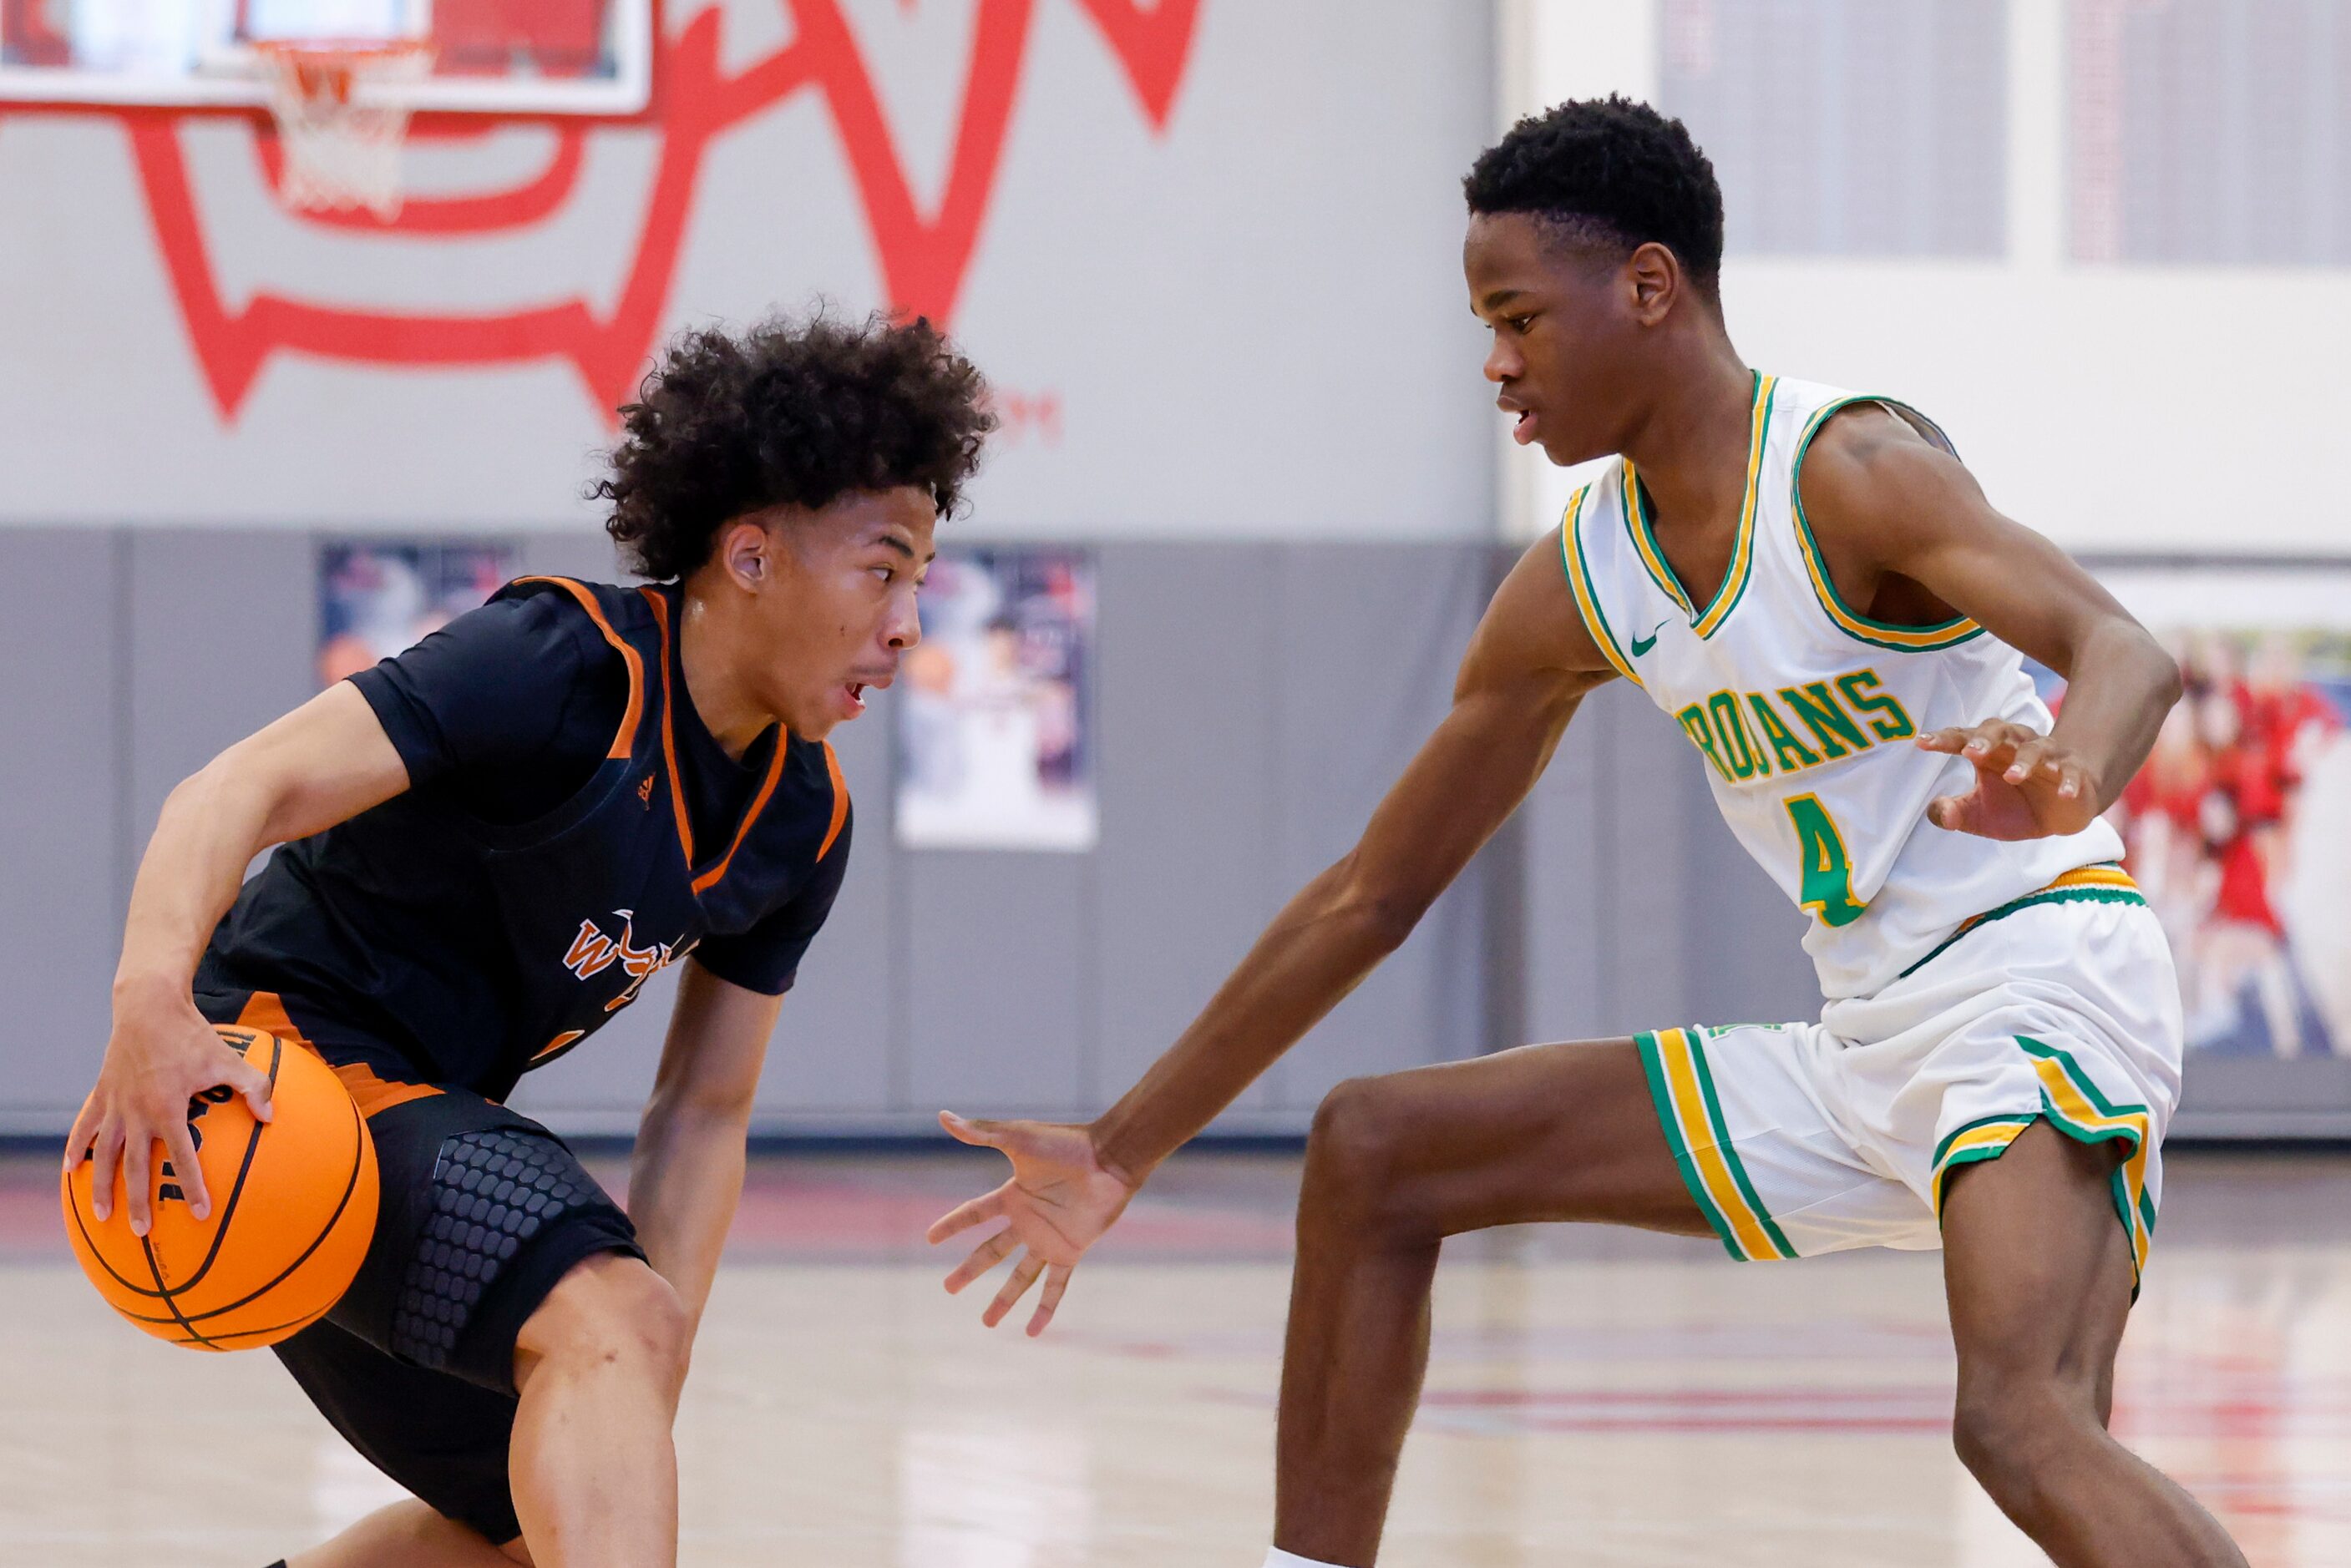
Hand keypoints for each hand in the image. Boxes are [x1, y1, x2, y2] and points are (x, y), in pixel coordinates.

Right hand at [64, 990, 273, 1235]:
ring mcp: (116, 1104)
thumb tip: (271, 1115)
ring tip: (102, 1214)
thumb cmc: (192, 1034)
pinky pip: (84, 1126)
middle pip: (136, 1167)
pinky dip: (77, 1147)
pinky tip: (71, 1169)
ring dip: (102, 1186)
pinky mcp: (101, 1093)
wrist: (149, 1005)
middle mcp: (137, 1112)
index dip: (193, 1187)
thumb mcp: (228, 1059)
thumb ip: (253, 1087)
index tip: (201, 1213)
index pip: (182, 1158)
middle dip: (139, 1202)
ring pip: (105, 1154)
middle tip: (143, 1232)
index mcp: (168, 1108)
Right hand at [926, 1112, 1139, 1336]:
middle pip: (991, 1252)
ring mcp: (1048, 1239)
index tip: (930, 1238)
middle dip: (969, 1271)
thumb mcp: (1018, 1138)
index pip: (974, 1214)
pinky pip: (1055, 1286)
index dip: (952, 1225)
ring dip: (1003, 1299)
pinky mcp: (1070, 1251)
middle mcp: (1028, 1221)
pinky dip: (1045, 1308)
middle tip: (948, 1288)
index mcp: (1013, 1195)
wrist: (1110, 1158)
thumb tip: (942, 1116)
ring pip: (1020, 1277)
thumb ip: (981, 1133)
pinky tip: (1032, 1331)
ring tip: (986, 1323)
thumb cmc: (1067, 1144)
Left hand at [1916, 719, 2103, 840]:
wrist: (2061, 812)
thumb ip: (1955, 813)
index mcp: (1988, 753)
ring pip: (2035, 749)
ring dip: (2024, 761)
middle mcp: (2016, 746)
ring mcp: (2047, 757)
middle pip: (2000, 731)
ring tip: (2012, 776)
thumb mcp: (1979, 816)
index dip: (1943, 739)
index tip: (1921, 742)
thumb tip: (1940, 812)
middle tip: (1970, 751)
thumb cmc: (2014, 807)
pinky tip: (2063, 793)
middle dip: (1985, 738)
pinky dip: (2068, 781)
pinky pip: (2071, 772)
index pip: (1963, 739)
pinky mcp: (2072, 772)